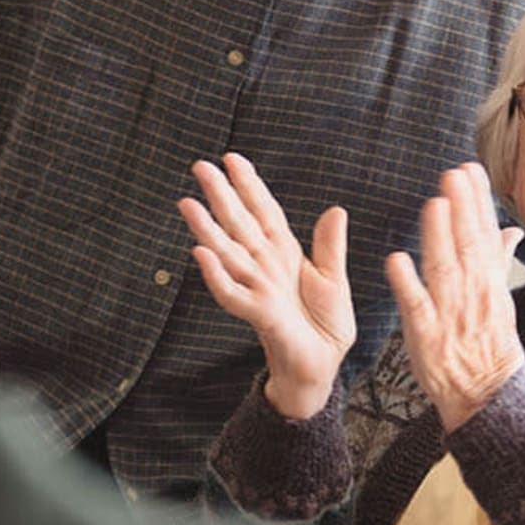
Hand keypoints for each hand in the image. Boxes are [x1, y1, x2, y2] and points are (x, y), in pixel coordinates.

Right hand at [178, 152, 355, 418]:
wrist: (322, 366)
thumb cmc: (324, 326)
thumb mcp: (334, 280)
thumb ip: (330, 247)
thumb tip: (336, 209)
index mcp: (284, 254)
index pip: (264, 213)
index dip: (250, 186)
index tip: (233, 158)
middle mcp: (266, 267)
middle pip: (240, 225)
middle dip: (222, 196)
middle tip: (201, 166)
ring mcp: (259, 289)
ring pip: (228, 253)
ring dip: (207, 229)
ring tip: (188, 203)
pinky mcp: (260, 314)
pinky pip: (232, 294)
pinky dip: (217, 276)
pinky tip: (202, 254)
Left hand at [385, 163, 524, 432]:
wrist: (486, 394)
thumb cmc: (488, 345)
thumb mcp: (499, 300)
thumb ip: (498, 261)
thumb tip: (511, 229)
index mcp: (488, 282)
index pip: (484, 233)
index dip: (477, 201)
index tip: (470, 170)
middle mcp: (472, 293)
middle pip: (467, 244)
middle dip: (461, 208)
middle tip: (452, 175)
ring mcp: (450, 313)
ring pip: (444, 269)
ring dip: (439, 236)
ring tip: (434, 204)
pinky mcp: (427, 335)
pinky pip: (416, 306)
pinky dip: (407, 283)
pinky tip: (395, 259)